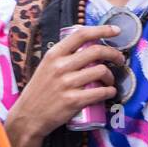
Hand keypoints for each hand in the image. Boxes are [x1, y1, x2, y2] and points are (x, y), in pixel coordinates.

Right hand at [9, 26, 124, 139]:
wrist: (28, 117)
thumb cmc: (40, 91)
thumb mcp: (46, 67)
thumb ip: (64, 56)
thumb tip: (88, 45)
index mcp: (54, 55)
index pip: (81, 34)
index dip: (102, 30)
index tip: (116, 30)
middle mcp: (60, 66)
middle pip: (97, 51)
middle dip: (114, 54)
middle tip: (119, 60)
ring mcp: (67, 84)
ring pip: (101, 71)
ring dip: (111, 77)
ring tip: (109, 81)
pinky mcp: (73, 101)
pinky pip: (101, 92)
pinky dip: (110, 92)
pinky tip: (109, 92)